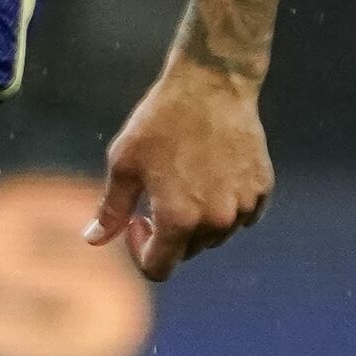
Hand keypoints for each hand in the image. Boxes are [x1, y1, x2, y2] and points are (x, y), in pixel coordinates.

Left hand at [89, 59, 271, 282]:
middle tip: (156, 195)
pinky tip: (210, 176)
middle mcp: (216, 221)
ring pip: (216, 236)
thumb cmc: (159, 124)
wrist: (211, 88)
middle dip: (168, 234)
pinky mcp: (262, 190)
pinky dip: (224, 207)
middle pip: (188, 251)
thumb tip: (92, 240)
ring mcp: (244, 206)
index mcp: (178, 219)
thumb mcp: (124, 164)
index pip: (159, 268)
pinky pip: (241, 216)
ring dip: (197, 221)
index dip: (139, 251)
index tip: (136, 221)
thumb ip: (111, 210)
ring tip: (184, 181)